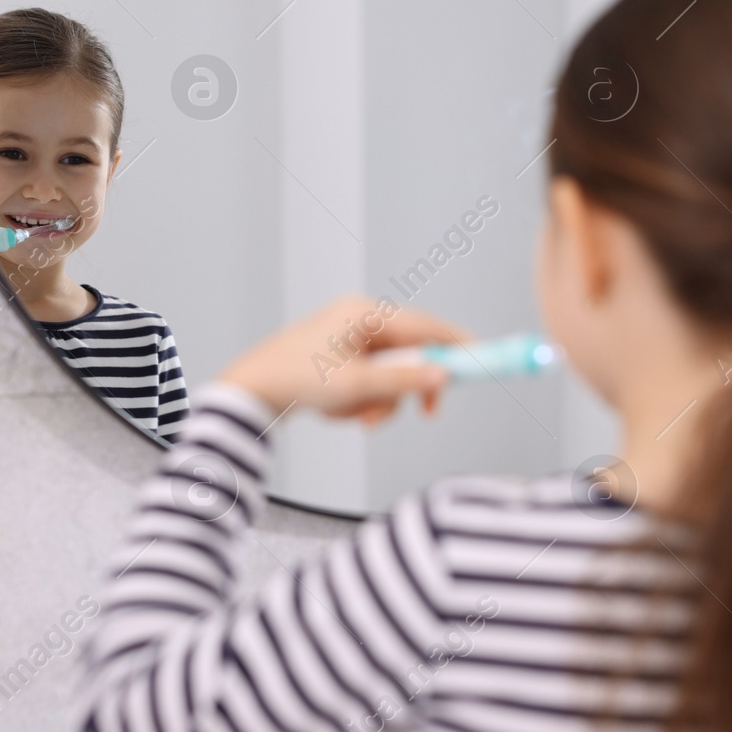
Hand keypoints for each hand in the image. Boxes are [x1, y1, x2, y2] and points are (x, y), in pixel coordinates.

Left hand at [218, 293, 471, 425]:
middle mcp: (360, 319)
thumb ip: (404, 381)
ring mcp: (349, 337)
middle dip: (406, 389)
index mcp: (365, 313)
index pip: (426, 326)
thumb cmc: (297, 380)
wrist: (250, 392)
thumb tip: (444, 377)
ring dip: (380, 402)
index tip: (482, 362)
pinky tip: (336, 411)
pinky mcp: (339, 356)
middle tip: (426, 415)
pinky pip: (370, 380)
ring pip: (391, 374)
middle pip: (411, 353)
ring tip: (355, 418)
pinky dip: (361, 401)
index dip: (457, 346)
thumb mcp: (357, 386)